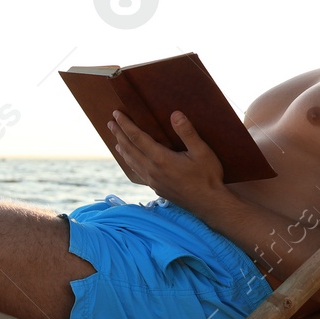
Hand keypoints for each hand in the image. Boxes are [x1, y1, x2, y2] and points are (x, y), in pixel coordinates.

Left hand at [108, 110, 229, 215]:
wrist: (208, 204)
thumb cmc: (208, 177)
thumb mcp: (202, 152)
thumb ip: (187, 133)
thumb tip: (175, 114)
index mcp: (161, 159)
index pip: (137, 137)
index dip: (125, 125)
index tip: (116, 114)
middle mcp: (152, 170)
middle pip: (129, 149)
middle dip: (119, 134)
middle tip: (110, 123)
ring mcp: (152, 181)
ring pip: (131, 162)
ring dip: (122, 149)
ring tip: (116, 141)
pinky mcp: (156, 188)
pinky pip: (138, 172)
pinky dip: (130, 162)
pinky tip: (131, 161)